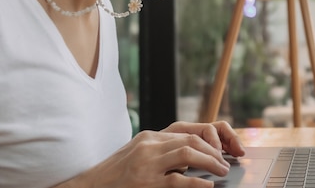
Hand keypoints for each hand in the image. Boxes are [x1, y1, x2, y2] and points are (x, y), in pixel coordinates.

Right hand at [54, 121, 243, 187]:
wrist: (89, 187)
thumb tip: (192, 157)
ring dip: (210, 162)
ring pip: (187, 153)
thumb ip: (162, 151)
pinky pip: (178, 179)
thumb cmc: (116, 175)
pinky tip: (207, 186)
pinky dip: (197, 182)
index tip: (221, 151)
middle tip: (225, 163)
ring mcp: (146, 163)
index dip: (208, 142)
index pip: (187, 132)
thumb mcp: (139, 155)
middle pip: (191, 140)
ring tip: (221, 171)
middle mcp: (149, 145)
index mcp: (150, 137)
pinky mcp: (145, 183)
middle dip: (213, 151)